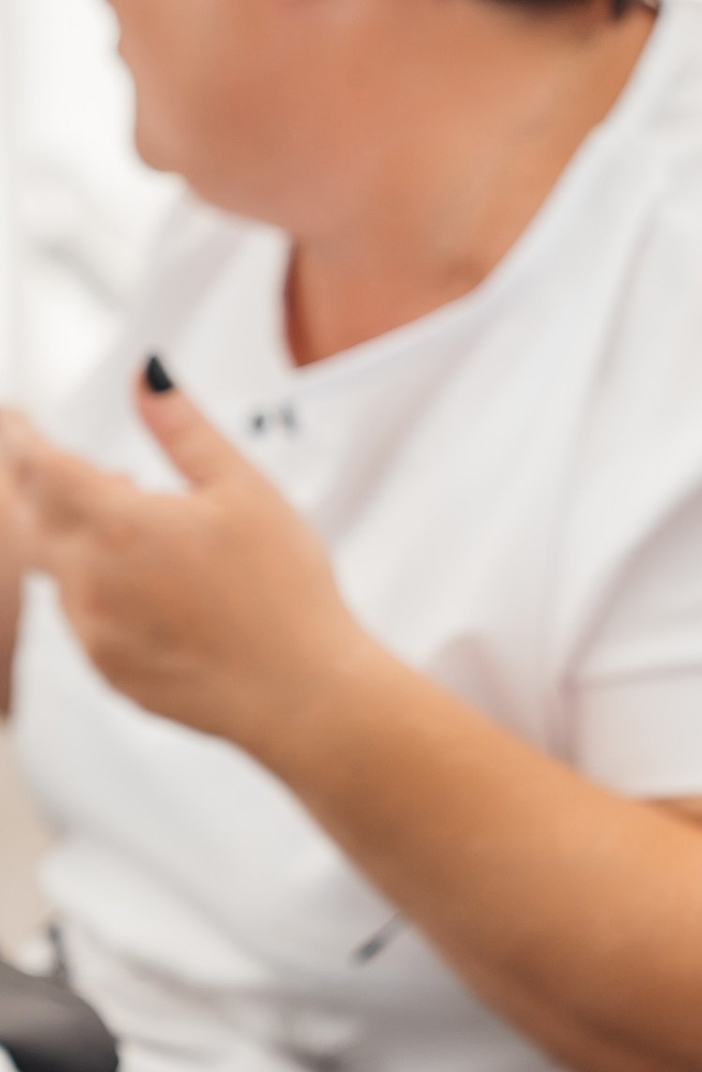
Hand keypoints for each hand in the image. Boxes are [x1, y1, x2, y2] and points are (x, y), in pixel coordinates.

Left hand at [0, 365, 365, 760]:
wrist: (303, 696)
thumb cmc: (286, 594)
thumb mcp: (245, 490)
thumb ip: (183, 428)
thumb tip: (145, 376)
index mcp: (119, 525)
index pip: (39, 466)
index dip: (21, 438)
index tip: (17, 421)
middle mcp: (90, 581)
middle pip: (35, 516)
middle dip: (48, 485)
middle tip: (94, 472)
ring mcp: (94, 633)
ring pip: (58, 569)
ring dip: (80, 539)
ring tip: (145, 532)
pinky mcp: (109, 672)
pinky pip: (80, 618)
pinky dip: (97, 590)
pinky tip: (153, 590)